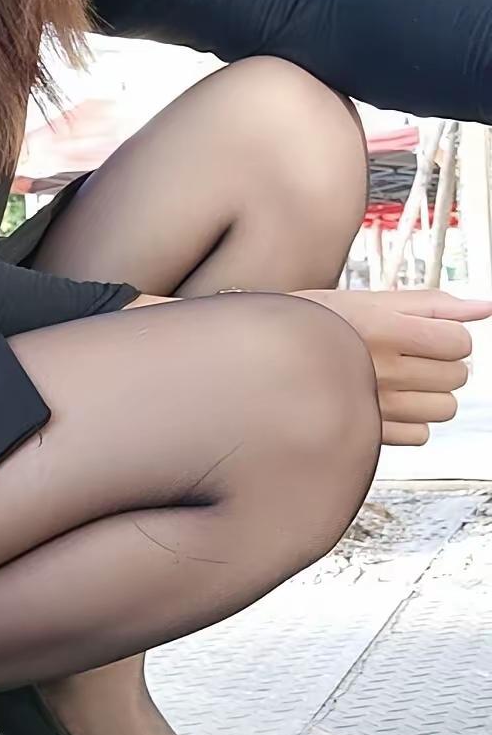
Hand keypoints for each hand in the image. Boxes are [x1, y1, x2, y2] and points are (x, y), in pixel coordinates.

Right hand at [294, 287, 491, 445]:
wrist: (264, 355)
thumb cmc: (316, 322)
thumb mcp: (370, 299)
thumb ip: (431, 303)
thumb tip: (485, 307)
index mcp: (384, 328)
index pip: (459, 342)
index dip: (449, 336)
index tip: (426, 333)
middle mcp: (382, 368)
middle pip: (458, 376)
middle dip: (441, 363)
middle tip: (408, 354)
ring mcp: (375, 404)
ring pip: (445, 408)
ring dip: (430, 394)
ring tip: (400, 379)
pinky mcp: (368, 432)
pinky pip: (420, 435)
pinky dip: (411, 421)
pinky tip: (387, 401)